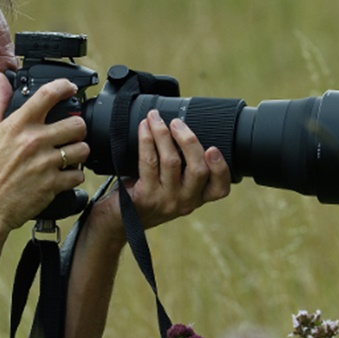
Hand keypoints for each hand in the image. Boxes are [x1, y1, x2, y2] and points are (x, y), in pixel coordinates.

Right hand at [0, 75, 90, 232]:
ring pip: (82, 149)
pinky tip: (64, 175)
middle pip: (76, 124)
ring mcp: (45, 164)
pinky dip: (74, 176)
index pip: (48, 94)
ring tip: (69, 154)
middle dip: (77, 127)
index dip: (65, 86)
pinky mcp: (52, 185)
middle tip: (70, 133)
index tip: (70, 88)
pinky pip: (78, 175)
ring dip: (79, 151)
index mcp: (18, 125)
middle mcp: (34, 141)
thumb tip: (0, 79)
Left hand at [96, 108, 230, 235]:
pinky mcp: (145, 197)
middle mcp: (184, 202)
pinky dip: (146, 140)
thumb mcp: (171, 186)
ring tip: (155, 118)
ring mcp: (165, 200)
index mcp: (196, 198)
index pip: (219, 189)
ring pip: (171, 162)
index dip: (221, 169)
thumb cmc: (145, 195)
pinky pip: (148, 162)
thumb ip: (183, 167)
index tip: (213, 149)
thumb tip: (181, 128)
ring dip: (163, 134)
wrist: (117, 219)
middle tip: (177, 122)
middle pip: (198, 170)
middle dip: (188, 141)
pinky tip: (144, 128)